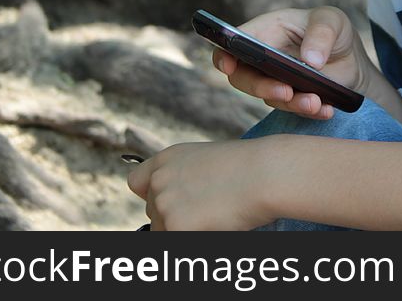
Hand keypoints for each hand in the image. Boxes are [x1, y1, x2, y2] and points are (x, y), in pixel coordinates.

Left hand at [127, 140, 274, 230]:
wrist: (265, 173)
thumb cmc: (249, 167)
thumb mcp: (208, 161)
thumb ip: (185, 177)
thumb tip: (181, 204)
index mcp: (167, 158)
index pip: (137, 182)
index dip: (152, 194)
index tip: (170, 202)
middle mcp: (159, 179)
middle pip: (152, 212)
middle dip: (173, 217)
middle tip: (206, 212)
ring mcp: (163, 203)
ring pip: (163, 231)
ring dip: (184, 230)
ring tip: (216, 216)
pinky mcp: (174, 226)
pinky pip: (175, 243)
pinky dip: (195, 239)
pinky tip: (216, 226)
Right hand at [212, 6, 366, 119]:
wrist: (352, 58)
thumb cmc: (333, 30)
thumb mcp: (332, 21)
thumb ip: (322, 34)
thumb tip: (310, 60)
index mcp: (266, 30)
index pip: (233, 43)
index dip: (224, 55)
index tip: (229, 66)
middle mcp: (263, 59)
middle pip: (243, 78)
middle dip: (261, 88)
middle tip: (286, 91)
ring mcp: (276, 81)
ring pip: (270, 98)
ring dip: (292, 103)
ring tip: (315, 102)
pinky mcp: (291, 100)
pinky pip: (294, 110)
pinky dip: (310, 112)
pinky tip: (327, 110)